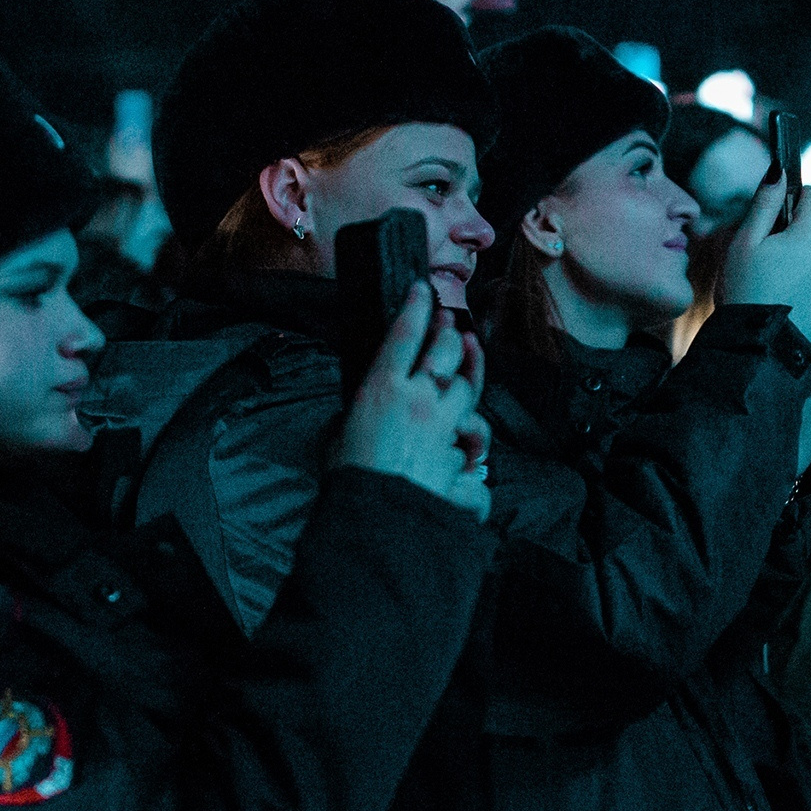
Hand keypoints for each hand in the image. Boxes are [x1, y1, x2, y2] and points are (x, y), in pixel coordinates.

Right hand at [336, 285, 491, 518]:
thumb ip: (355, 414)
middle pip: (446, 350)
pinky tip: (473, 434)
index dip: (417, 306)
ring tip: (472, 352)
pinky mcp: (461, 453)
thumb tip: (359, 414)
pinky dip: (472, 435)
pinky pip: (473, 438)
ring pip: (469, 387)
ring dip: (472, 369)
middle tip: (448, 323)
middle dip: (449, 331)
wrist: (377, 519)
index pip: (405, 333)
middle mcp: (420, 398)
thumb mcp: (337, 434)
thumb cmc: (348, 478)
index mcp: (383, 388)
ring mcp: (446, 425)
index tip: (423, 291)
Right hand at [720, 178, 810, 350]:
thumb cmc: (743, 291)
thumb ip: (764, 205)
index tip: (791, 206)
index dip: (803, 198)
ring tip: (790, 285)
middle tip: (787, 254)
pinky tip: (797, 307)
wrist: (755, 347)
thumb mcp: (743, 244)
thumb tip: (779, 170)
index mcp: (805, 238)